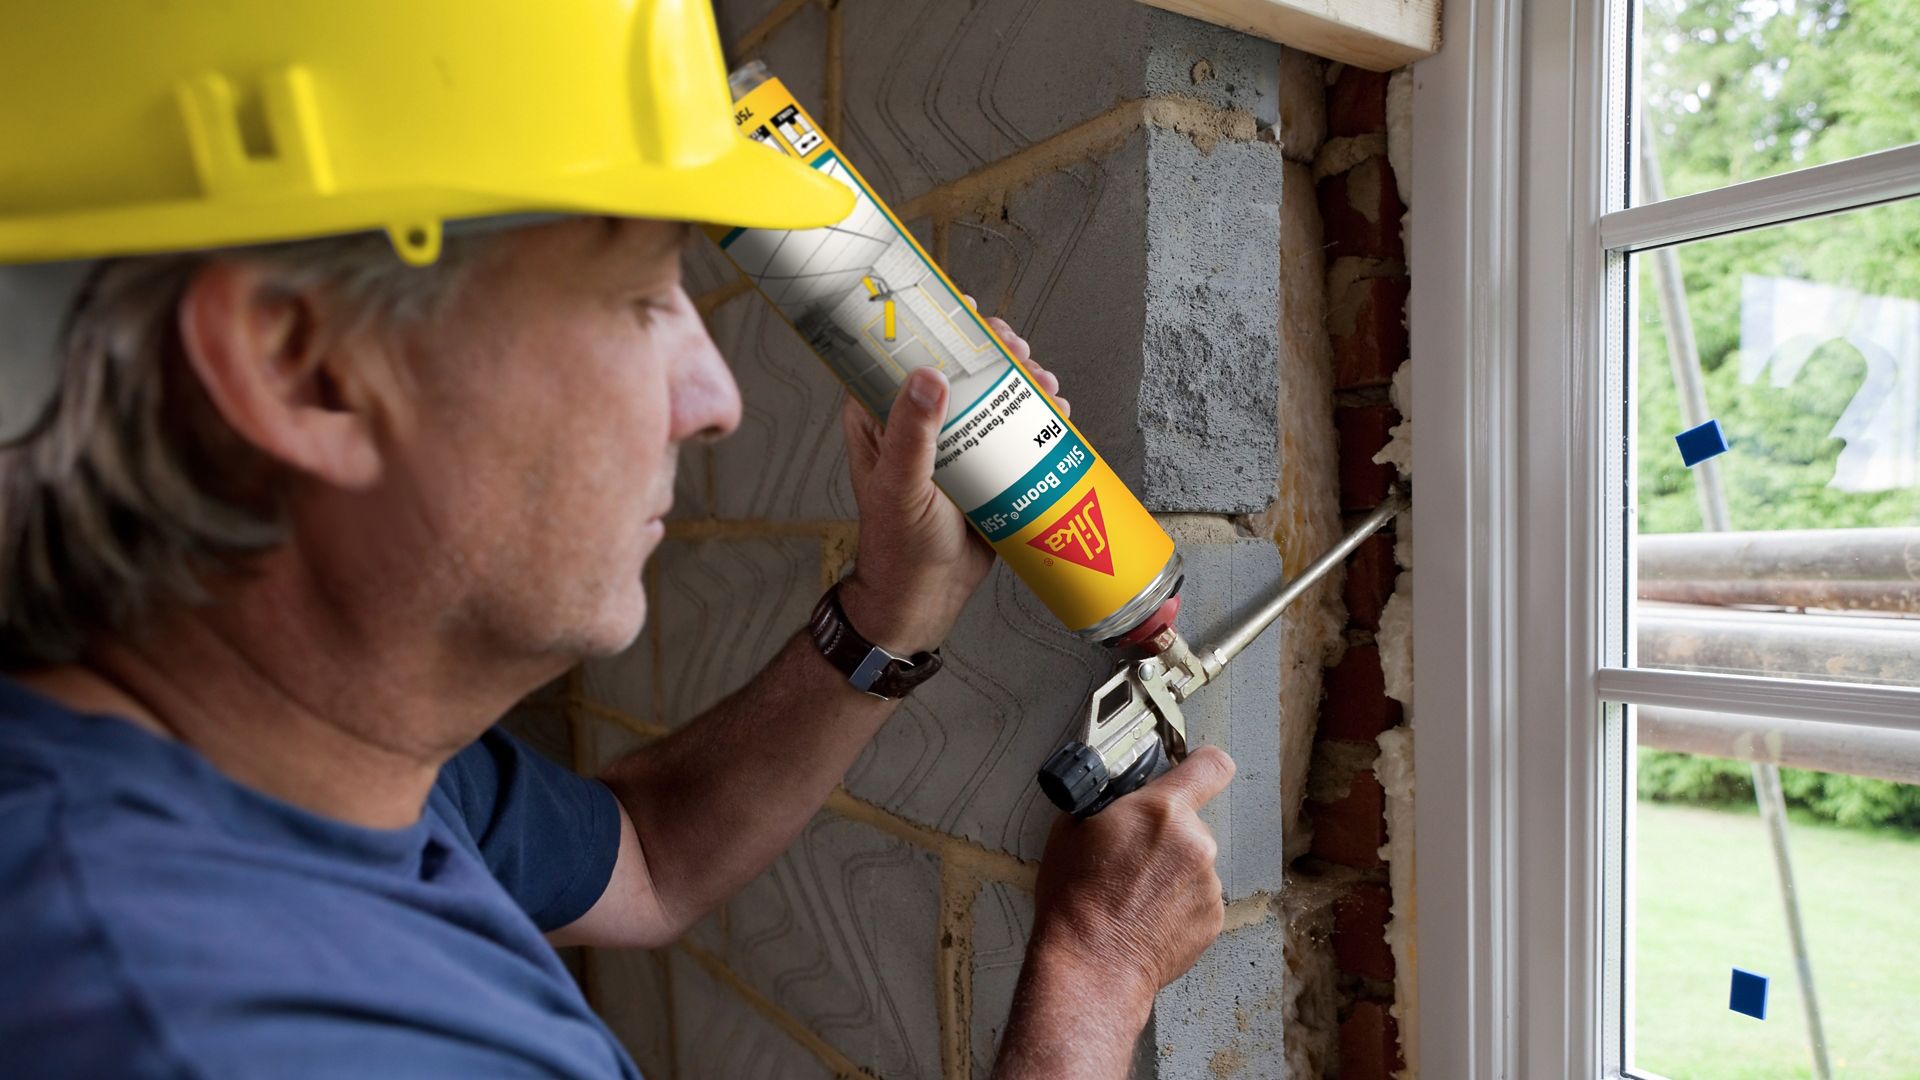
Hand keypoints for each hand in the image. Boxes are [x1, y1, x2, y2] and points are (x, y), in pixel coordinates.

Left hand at [838, 306, 1066, 653]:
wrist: (929, 595)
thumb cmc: (898, 545)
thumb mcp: (901, 486)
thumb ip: (912, 433)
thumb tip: (930, 375)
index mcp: (880, 415)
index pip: (903, 351)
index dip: (936, 324)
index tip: (968, 311)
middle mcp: (919, 420)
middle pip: (960, 364)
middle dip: (994, 349)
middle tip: (1018, 350)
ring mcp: (957, 440)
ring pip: (992, 391)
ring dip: (1022, 378)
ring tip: (1043, 382)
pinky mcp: (988, 461)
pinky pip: (1014, 426)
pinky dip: (1038, 413)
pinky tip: (1056, 410)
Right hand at [1026, 746, 1235, 1005]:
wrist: (1090, 964)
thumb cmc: (1075, 901)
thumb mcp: (1073, 828)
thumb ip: (1111, 803)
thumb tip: (1119, 798)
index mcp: (1162, 811)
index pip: (1211, 766)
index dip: (1202, 764)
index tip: (1191, 769)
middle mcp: (1196, 843)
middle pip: (1191, 823)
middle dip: (1166, 834)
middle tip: (1131, 857)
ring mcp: (1208, 884)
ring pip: (1194, 864)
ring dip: (1172, 872)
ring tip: (1134, 895)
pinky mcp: (1213, 920)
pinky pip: (1198, 898)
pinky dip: (1177, 904)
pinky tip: (1146, 917)